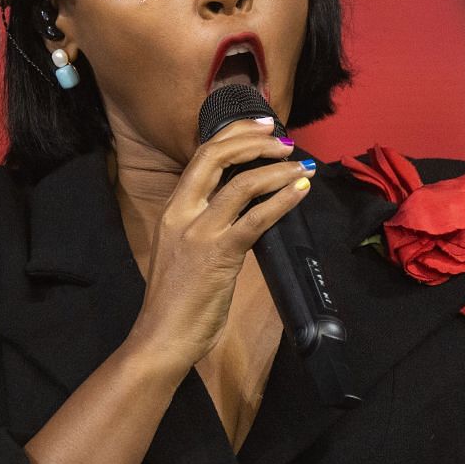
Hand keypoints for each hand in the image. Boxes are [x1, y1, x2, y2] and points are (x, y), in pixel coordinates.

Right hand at [125, 119, 313, 372]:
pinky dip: (283, 199)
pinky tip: (301, 190)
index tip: (261, 127)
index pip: (202, 156)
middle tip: (284, 140)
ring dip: (278, 170)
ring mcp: (200, 233)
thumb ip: (203, 225)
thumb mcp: (183, 250)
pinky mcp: (220, 255)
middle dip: (254, 141)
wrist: (162, 337)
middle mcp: (182, 213)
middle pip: (216, 156)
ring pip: (242, 184)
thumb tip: (241, 208)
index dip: (234, 135)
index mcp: (172, 210)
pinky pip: (257, 218)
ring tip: (302, 166)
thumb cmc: (176, 301)